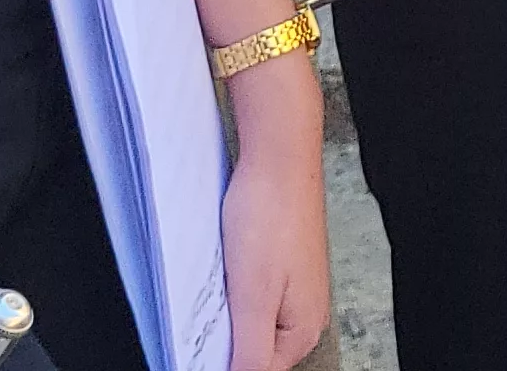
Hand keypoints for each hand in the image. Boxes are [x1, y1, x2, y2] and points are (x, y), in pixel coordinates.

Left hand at [219, 128, 332, 369]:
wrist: (279, 156)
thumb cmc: (271, 216)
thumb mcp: (252, 296)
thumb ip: (248, 352)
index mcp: (303, 330)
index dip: (219, 358)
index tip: (202, 333)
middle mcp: (305, 314)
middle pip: (251, 349)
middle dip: (222, 333)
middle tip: (210, 298)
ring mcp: (294, 289)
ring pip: (248, 320)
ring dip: (226, 309)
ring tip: (219, 277)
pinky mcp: (281, 267)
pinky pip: (250, 294)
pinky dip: (231, 286)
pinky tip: (223, 266)